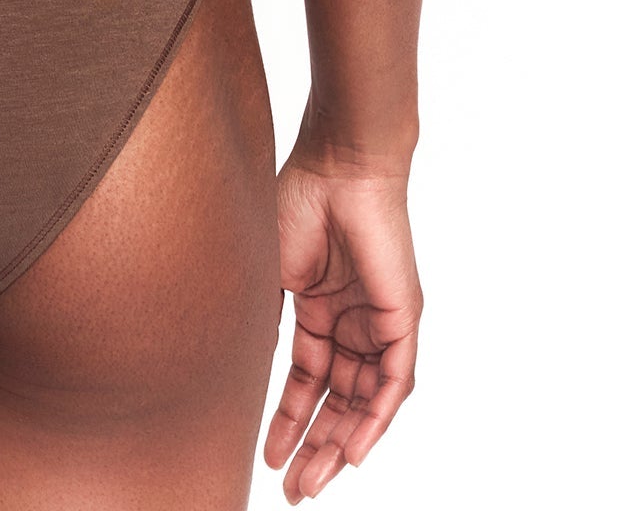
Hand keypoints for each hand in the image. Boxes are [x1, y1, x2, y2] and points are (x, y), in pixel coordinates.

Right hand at [264, 151, 421, 500]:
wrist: (336, 164)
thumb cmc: (296, 200)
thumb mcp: (268, 272)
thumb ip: (263, 321)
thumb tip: (239, 367)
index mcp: (320, 309)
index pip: (308, 381)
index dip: (288, 420)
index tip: (267, 455)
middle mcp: (353, 322)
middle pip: (338, 401)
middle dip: (315, 447)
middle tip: (294, 488)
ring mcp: (380, 322)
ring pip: (366, 401)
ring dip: (342, 444)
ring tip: (314, 480)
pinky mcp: (404, 319)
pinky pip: (394, 384)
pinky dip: (376, 420)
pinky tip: (355, 452)